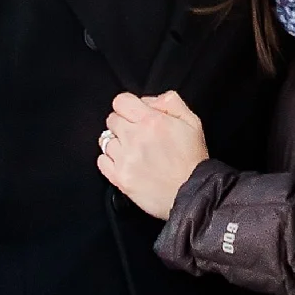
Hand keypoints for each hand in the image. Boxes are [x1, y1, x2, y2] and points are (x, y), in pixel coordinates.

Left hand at [97, 90, 208, 220]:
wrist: (193, 194)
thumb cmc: (192, 160)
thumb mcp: (192, 121)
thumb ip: (170, 102)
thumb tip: (148, 101)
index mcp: (152, 121)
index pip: (121, 101)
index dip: (128, 106)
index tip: (134, 115)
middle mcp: (135, 137)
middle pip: (112, 120)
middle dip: (123, 124)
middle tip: (138, 135)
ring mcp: (126, 159)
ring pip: (106, 141)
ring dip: (118, 143)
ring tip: (134, 151)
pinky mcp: (120, 178)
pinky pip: (101, 161)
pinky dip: (110, 160)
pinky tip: (125, 163)